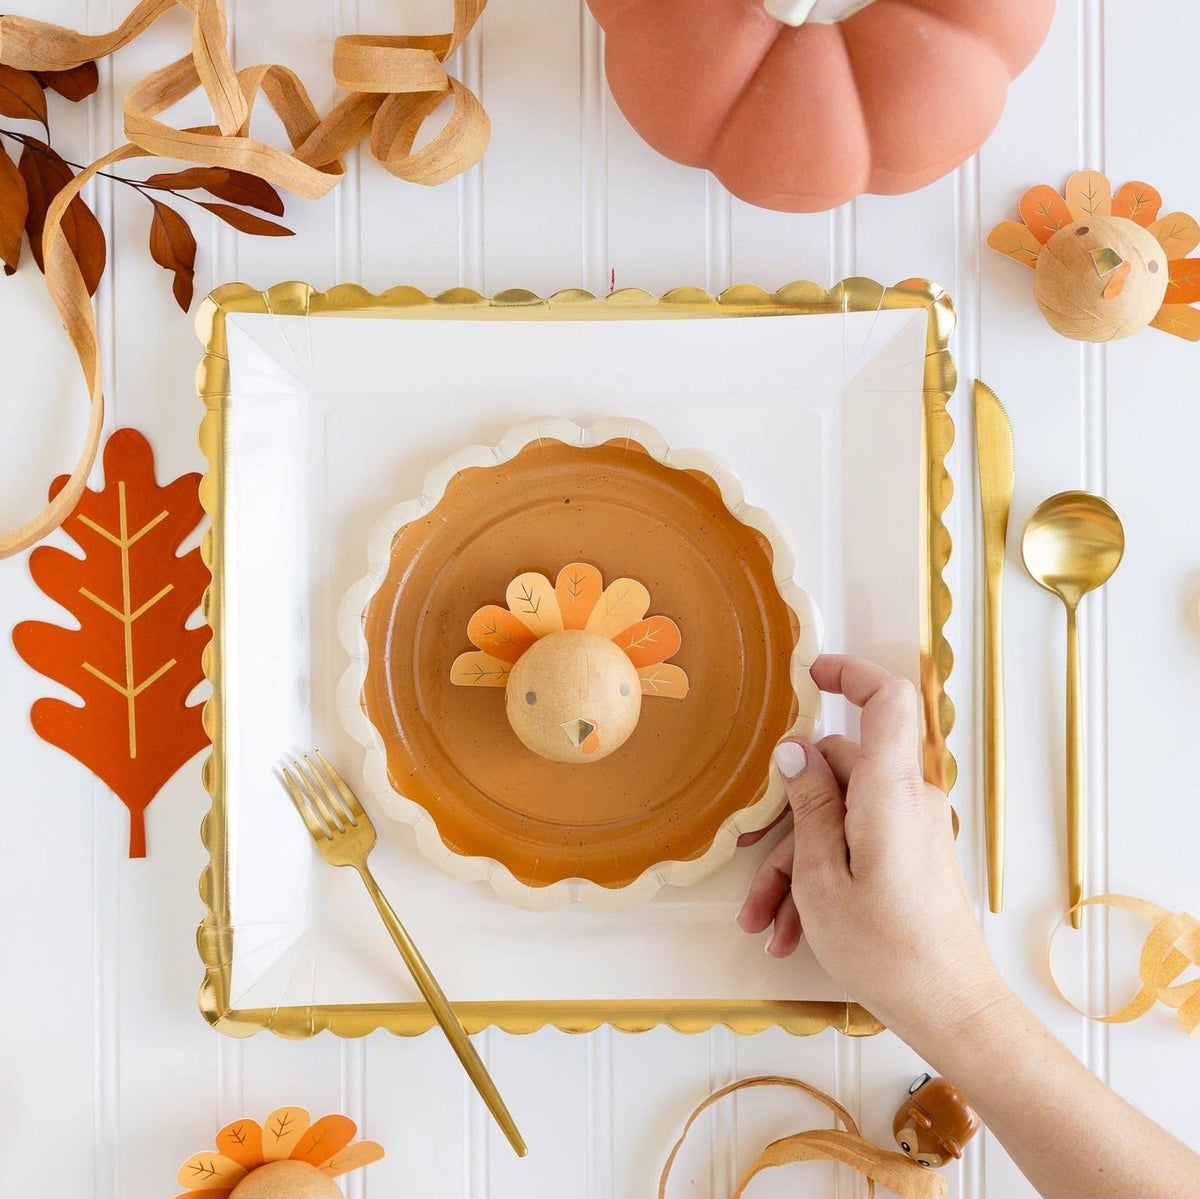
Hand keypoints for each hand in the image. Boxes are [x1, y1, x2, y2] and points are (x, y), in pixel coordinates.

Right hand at [737, 654, 1006, 1043]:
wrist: (951, 1010)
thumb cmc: (888, 950)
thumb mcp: (822, 876)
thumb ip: (808, 805)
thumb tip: (795, 751)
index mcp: (890, 791)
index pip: (887, 699)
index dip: (850, 673)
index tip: (810, 674)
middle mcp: (909, 800)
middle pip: (840, 771)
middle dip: (786, 815)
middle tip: (747, 858)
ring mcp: (913, 828)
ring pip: (840, 816)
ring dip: (795, 863)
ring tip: (764, 920)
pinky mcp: (913, 855)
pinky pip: (858, 843)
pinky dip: (822, 876)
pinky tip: (791, 928)